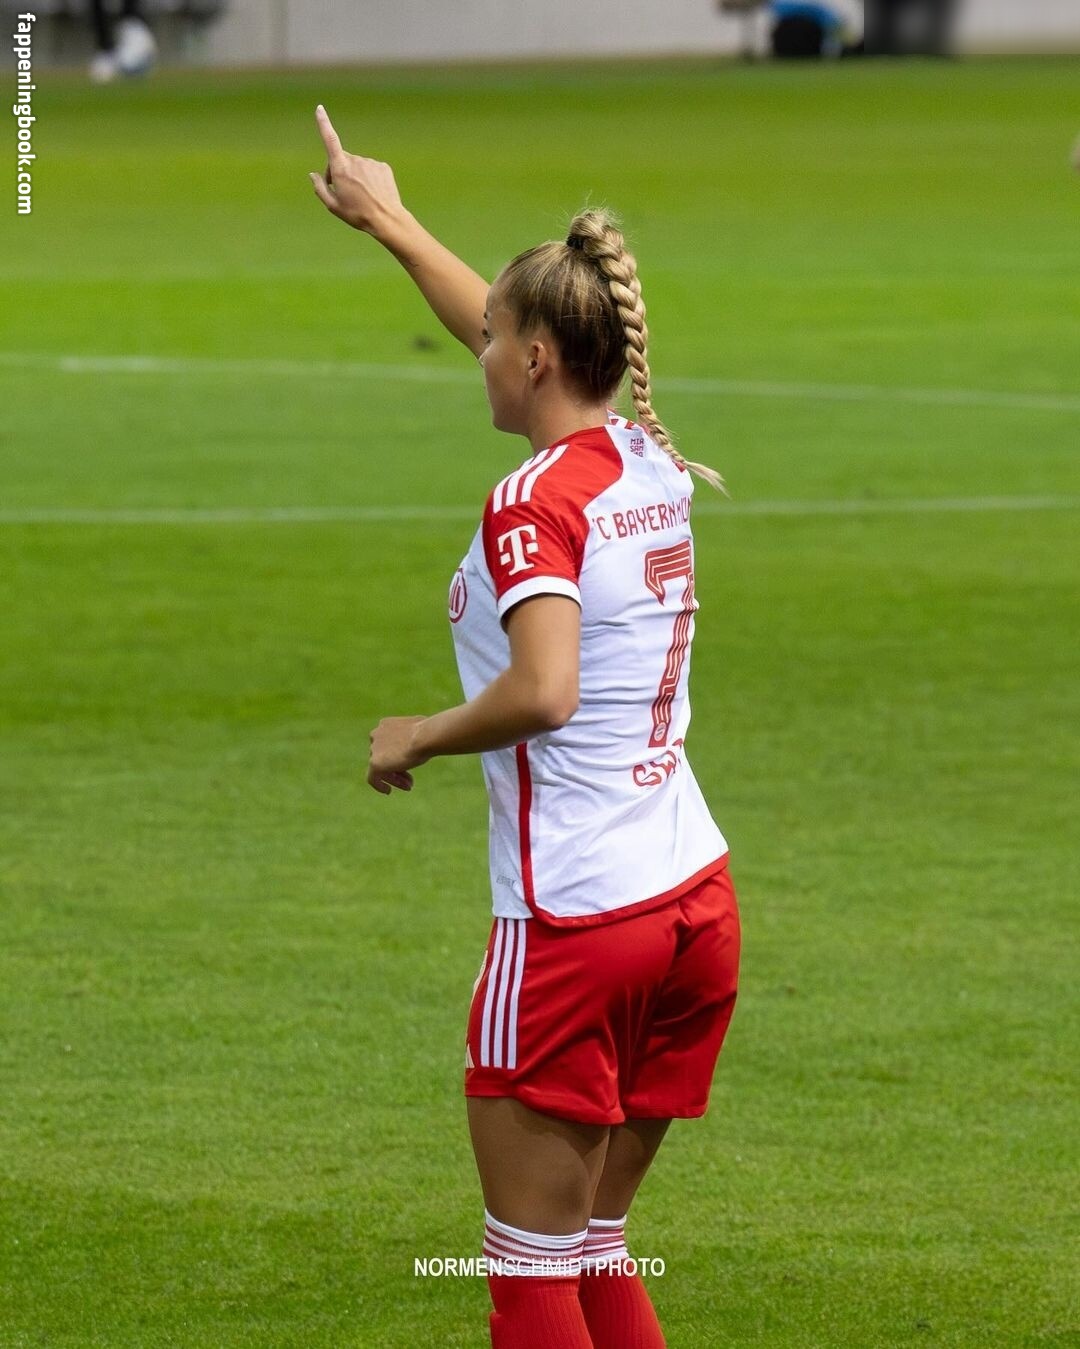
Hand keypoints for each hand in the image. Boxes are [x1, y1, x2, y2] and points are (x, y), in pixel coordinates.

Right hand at [309, 104, 404, 234]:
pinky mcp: (383, 167)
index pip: (330, 140)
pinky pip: (371, 170)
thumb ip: (319, 188)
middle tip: (342, 192)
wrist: (387, 219)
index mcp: (341, 168)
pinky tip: (373, 193)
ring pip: (358, 166)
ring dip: (355, 176)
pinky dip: (369, 178)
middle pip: (342, 160)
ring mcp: (371, 162)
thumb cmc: (358, 214)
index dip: (324, 123)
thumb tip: (313, 175)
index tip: (320, 109)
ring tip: (361, 196)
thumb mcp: (333, 206)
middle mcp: (356, 161)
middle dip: (339, 171)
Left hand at [367, 715, 429, 794]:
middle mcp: (376, 735)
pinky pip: (372, 778)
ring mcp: (374, 749)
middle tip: (409, 781)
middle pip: (384, 757)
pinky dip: (379, 786)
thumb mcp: (421, 729)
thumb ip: (414, 734)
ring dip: (394, 778)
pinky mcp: (374, 763)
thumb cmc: (428, 732)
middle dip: (397, 770)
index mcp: (385, 725)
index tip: (409, 765)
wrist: (425, 736)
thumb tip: (422, 738)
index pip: (389, 744)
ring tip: (408, 787)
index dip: (399, 756)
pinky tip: (388, 791)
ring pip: (381, 768)